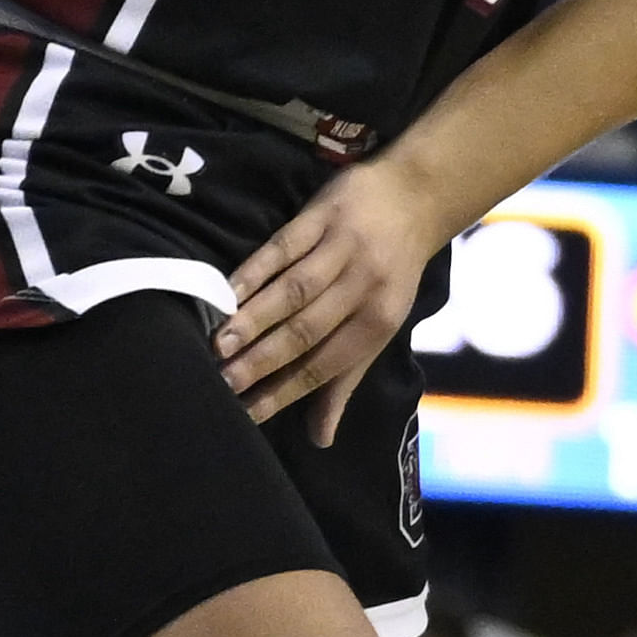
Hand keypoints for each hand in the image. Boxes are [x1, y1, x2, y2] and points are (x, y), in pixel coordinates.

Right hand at [218, 153, 454, 439]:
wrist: (416, 197)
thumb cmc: (390, 273)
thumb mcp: (378, 326)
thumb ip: (344, 382)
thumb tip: (320, 439)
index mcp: (378, 322)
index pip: (325, 366)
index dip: (285, 391)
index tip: (245, 413)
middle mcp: (363, 288)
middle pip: (308, 330)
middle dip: (264, 360)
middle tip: (222, 382)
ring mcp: (343, 249)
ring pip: (295, 289)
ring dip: (256, 317)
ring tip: (220, 343)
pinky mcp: (324, 214)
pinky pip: (285, 245)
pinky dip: (256, 269)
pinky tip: (228, 291)